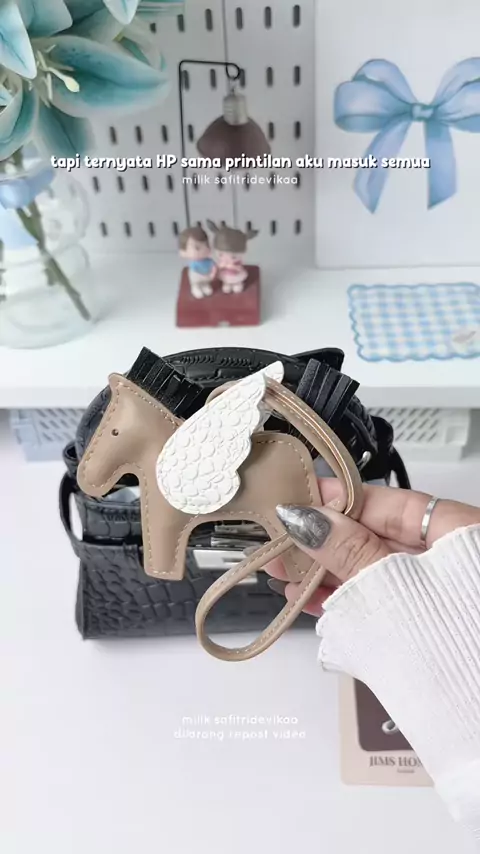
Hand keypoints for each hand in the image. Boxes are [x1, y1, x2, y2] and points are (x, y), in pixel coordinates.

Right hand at [266, 480, 479, 615]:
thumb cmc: (465, 643)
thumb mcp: (397, 586)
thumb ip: (351, 552)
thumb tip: (308, 520)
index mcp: (459, 532)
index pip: (390, 504)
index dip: (341, 500)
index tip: (300, 497)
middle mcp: (450, 561)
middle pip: (378, 538)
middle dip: (324, 539)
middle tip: (279, 538)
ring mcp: (437, 598)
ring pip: (373, 573)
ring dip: (327, 573)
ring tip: (285, 573)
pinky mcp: (424, 630)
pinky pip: (379, 604)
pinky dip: (346, 601)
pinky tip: (310, 599)